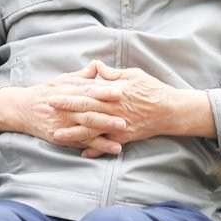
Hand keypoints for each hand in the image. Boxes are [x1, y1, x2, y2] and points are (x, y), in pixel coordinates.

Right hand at [16, 65, 128, 155]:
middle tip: (124, 119)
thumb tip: (97, 65)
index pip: (89, 90)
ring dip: (102, 136)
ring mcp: (64, 124)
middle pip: (88, 111)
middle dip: (106, 117)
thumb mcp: (63, 80)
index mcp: (69, 91)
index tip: (120, 91)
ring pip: (85, 129)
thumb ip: (82, 76)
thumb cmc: (47, 93)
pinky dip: (95, 147)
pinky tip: (109, 149)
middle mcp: (66, 108)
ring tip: (119, 142)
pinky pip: (80, 142)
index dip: (104, 91)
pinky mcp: (62, 137)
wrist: (23, 109)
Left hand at [48, 61, 176, 156]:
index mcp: (114, 94)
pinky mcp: (125, 138)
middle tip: (48, 111)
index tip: (54, 93)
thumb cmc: (153, 90)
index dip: (69, 94)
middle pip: (85, 111)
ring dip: (74, 134)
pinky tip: (82, 153)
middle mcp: (113, 111)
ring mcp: (118, 126)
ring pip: (92, 131)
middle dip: (65, 111)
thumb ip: (112, 74)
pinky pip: (107, 145)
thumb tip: (96, 66)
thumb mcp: (133, 75)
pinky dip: (95, 150)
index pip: (87, 93)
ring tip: (57, 136)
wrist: (171, 110)